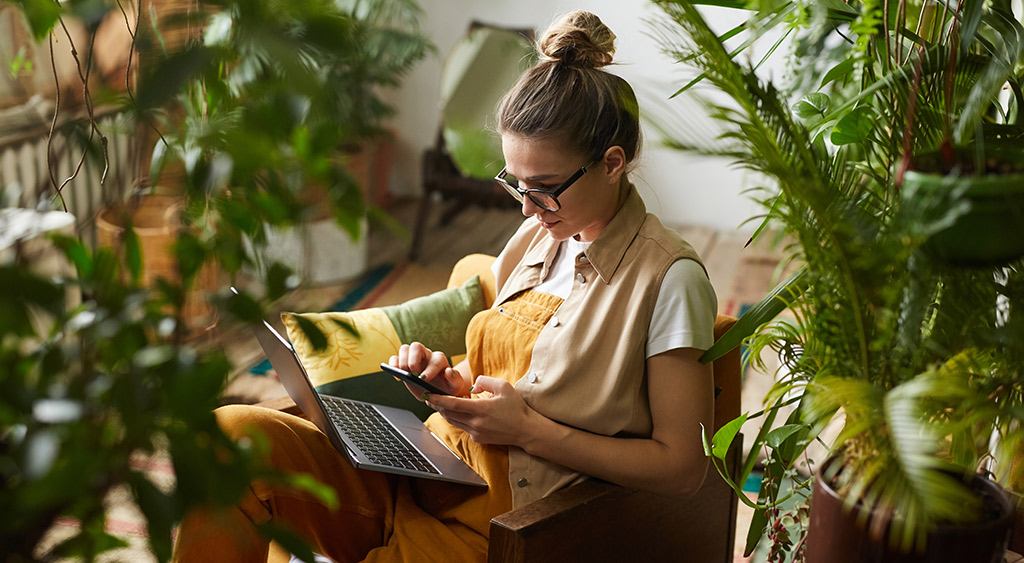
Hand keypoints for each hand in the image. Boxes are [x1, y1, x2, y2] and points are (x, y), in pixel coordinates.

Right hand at [389, 342, 469, 397]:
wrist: (437, 390)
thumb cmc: (447, 387)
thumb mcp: (455, 386)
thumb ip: (455, 379)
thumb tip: (449, 371)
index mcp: (439, 360)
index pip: (435, 359)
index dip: (430, 369)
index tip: (424, 379)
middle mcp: (426, 355)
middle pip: (416, 346)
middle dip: (413, 360)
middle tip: (414, 375)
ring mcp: (413, 358)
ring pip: (405, 348)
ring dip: (402, 361)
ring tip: (405, 374)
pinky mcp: (404, 363)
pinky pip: (395, 358)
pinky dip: (393, 365)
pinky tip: (397, 376)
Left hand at [425, 376, 541, 446]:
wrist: (526, 430)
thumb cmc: (516, 407)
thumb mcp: (504, 386)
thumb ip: (485, 381)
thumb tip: (471, 386)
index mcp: (481, 409)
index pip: (452, 404)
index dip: (437, 399)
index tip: (427, 394)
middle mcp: (476, 423)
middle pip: (448, 414)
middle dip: (437, 405)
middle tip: (428, 397)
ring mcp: (476, 433)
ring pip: (454, 421)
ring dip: (445, 412)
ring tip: (439, 403)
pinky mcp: (478, 439)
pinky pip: (463, 427)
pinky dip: (458, 418)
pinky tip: (459, 412)